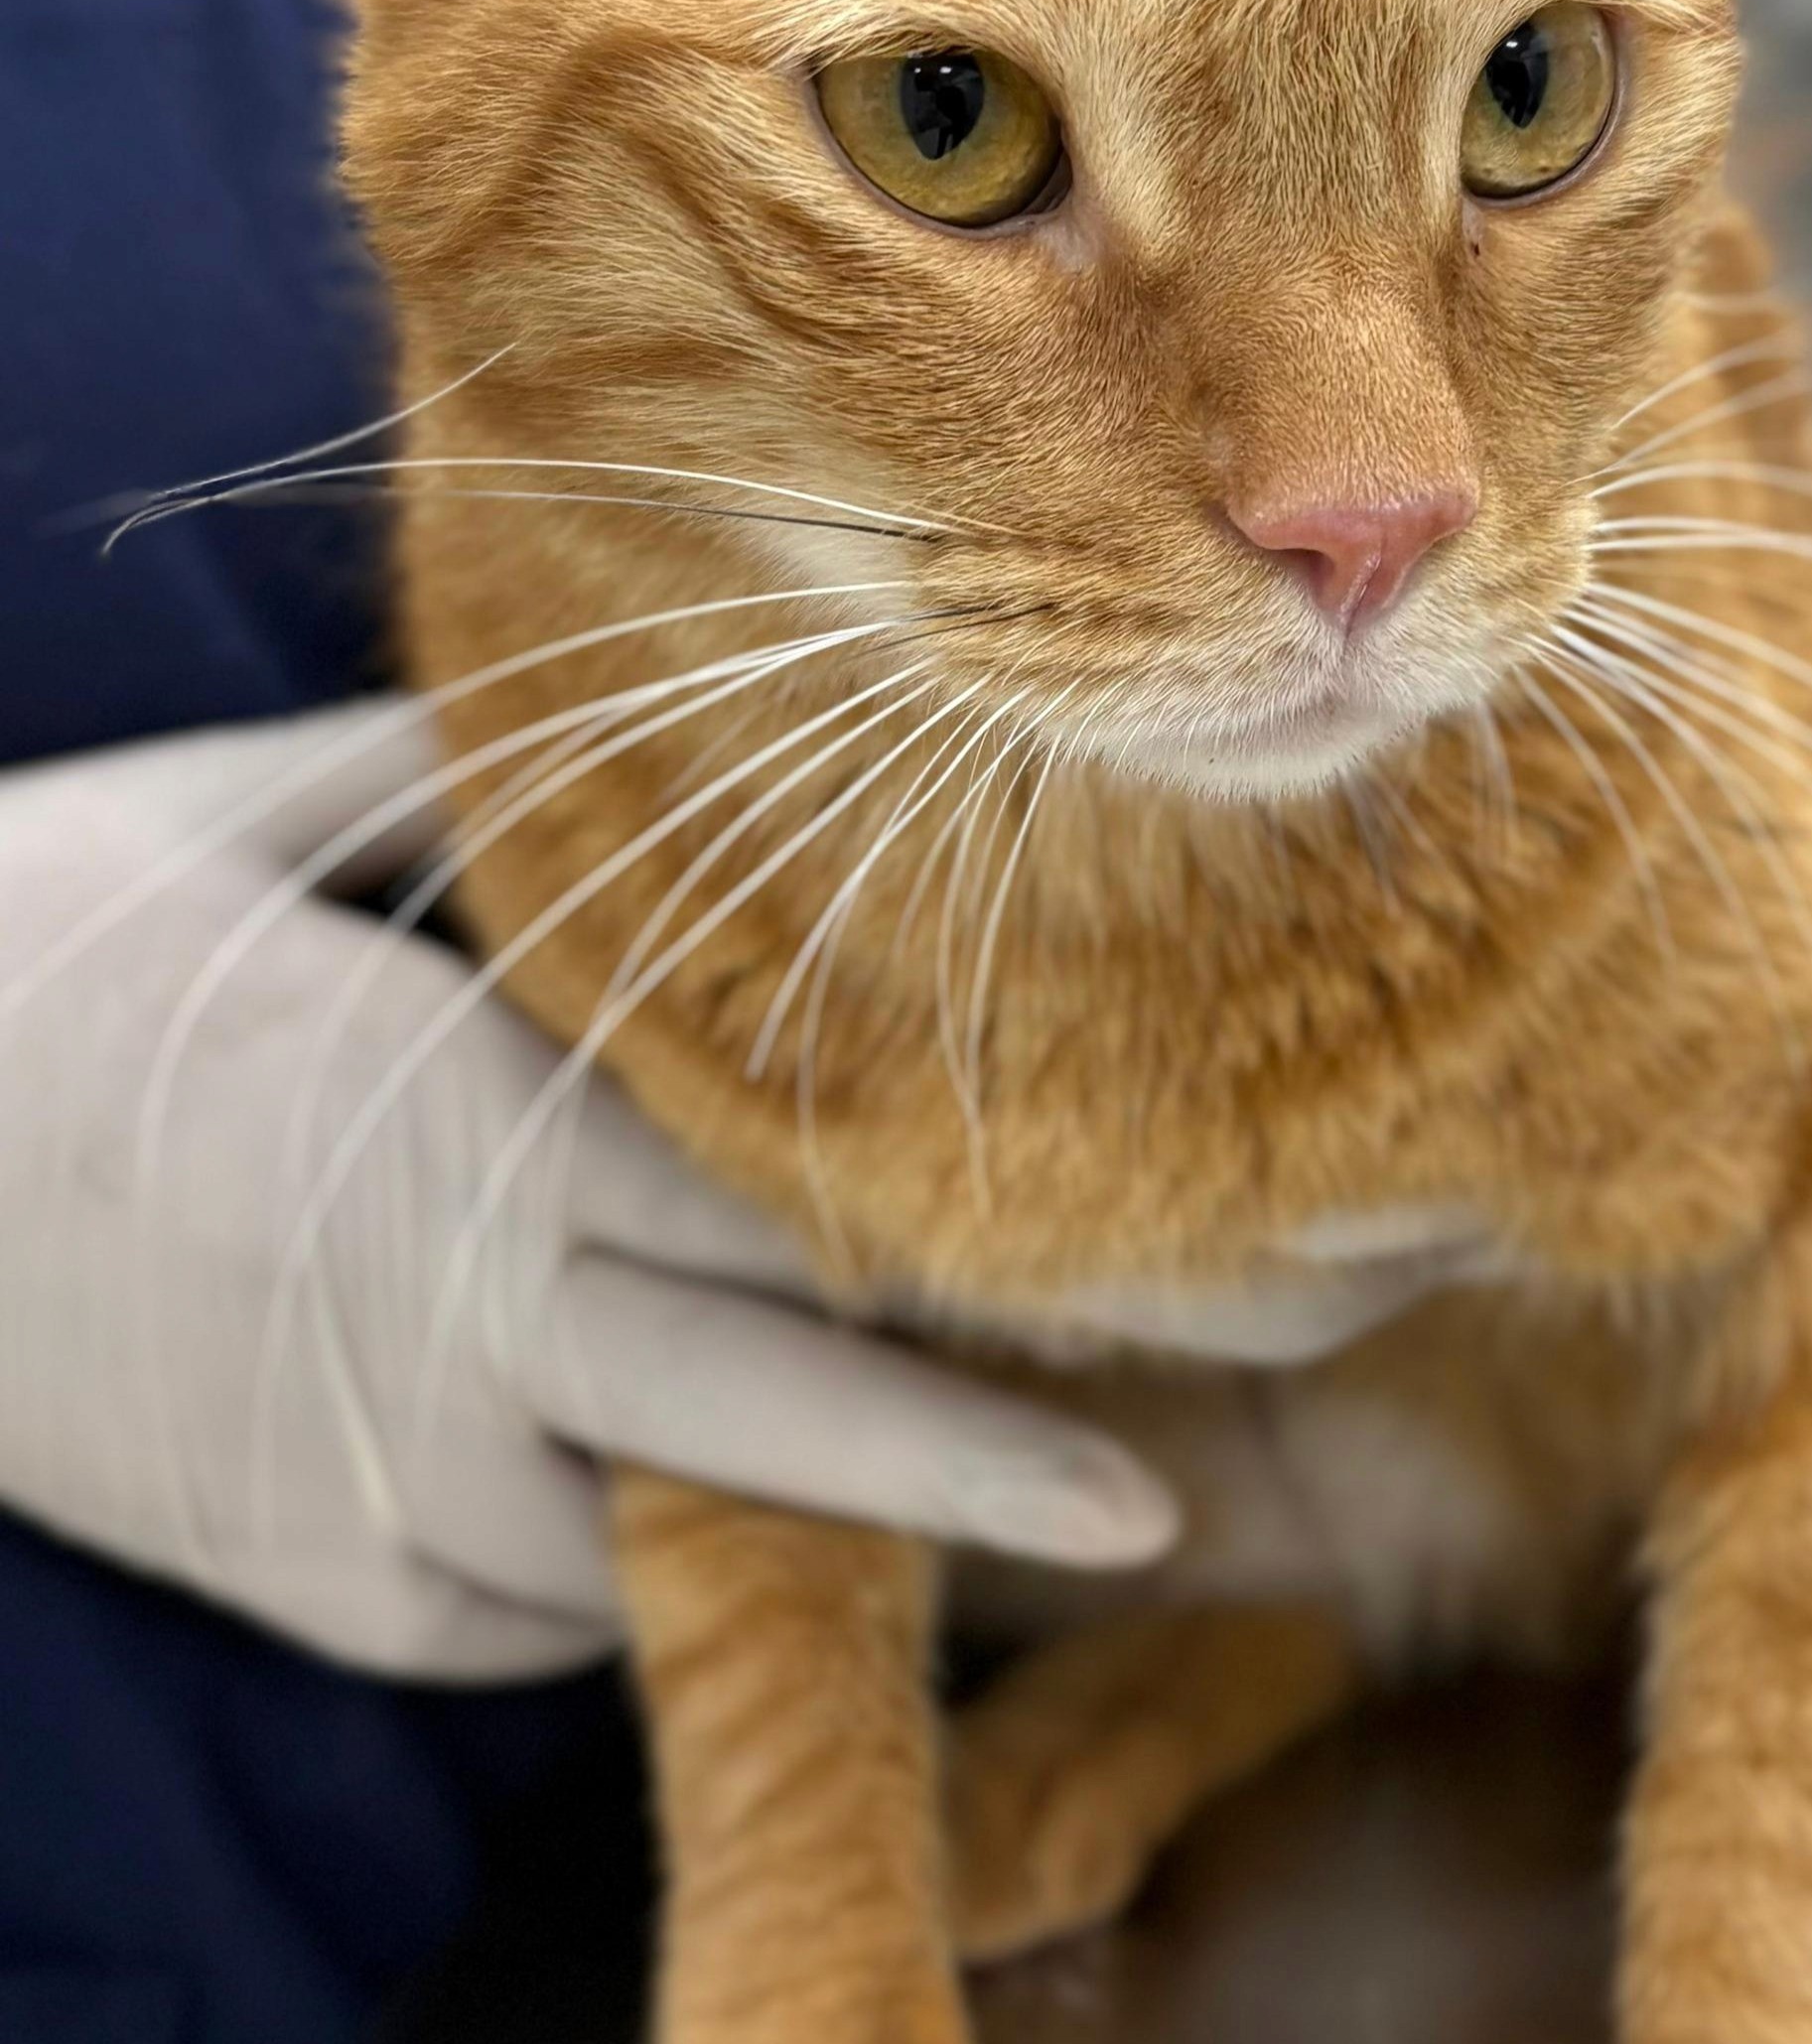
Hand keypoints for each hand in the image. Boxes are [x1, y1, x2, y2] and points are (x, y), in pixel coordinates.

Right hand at [0, 700, 1477, 1680]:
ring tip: (1067, 1443)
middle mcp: (471, 1352)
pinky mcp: (350, 1590)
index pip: (797, 1250)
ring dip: (851, 1481)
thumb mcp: (311, 837)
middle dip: (1014, 1455)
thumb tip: (736, 689)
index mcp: (488, 1150)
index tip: (1207, 1325)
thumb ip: (548, 810)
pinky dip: (653, 1508)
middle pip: (795, 1430)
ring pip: (698, 1517)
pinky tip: (697, 1422)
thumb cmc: (91, 946)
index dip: (1003, 1324)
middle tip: (1230, 1440)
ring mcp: (403, 1505)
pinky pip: (560, 1580)